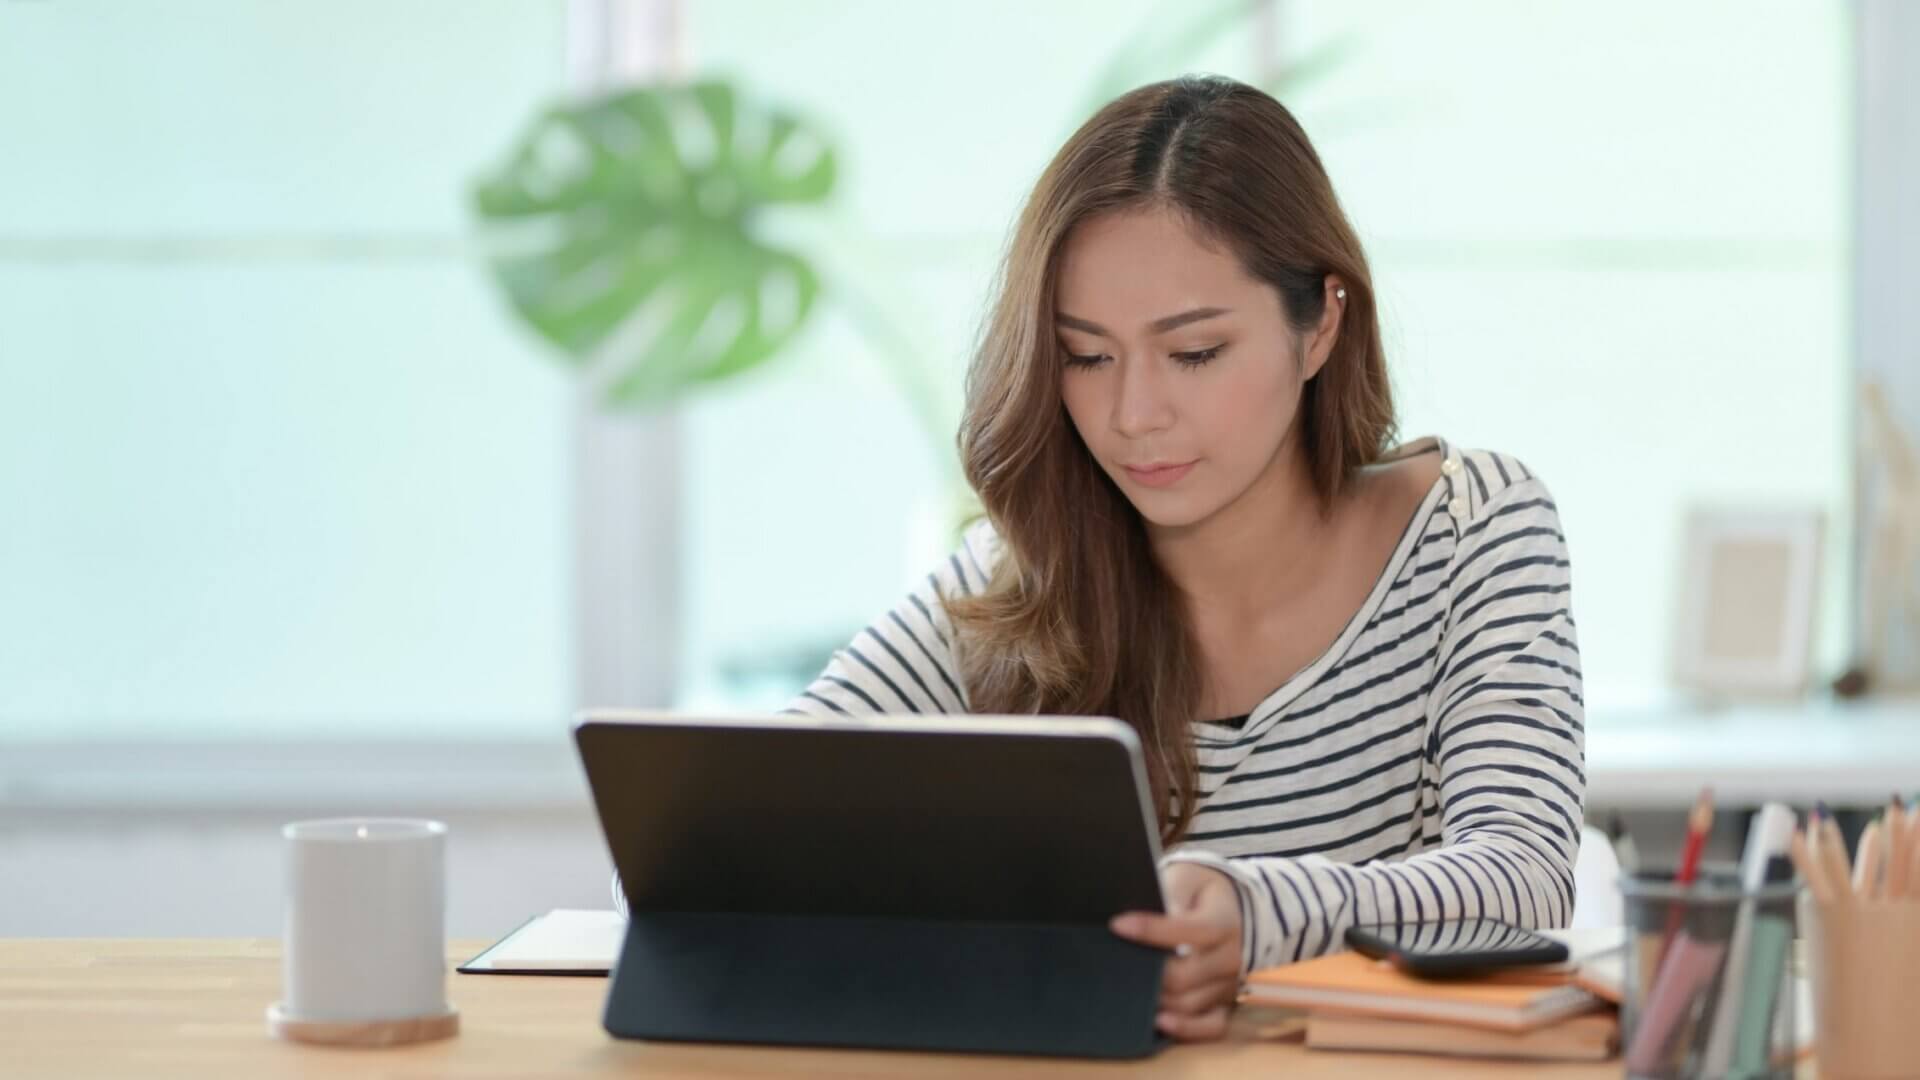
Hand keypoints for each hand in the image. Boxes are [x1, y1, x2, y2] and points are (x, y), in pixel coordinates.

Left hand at [1108, 861, 1243, 1040]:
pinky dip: (1186, 1029)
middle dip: (1146, 973)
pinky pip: (1211, 1027)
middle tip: (1114, 965)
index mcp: (1223, 922)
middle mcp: (1230, 957)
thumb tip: (1150, 915)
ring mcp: (1228, 985)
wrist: (1234, 909)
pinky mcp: (1225, 1004)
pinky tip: (1159, 1022)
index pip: (1188, 930)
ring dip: (1155, 1001)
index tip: (1117, 924)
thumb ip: (1172, 893)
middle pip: (1183, 976)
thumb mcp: (1188, 878)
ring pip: (1189, 1003)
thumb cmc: (1201, 892)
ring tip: (1123, 991)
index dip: (1151, 930)